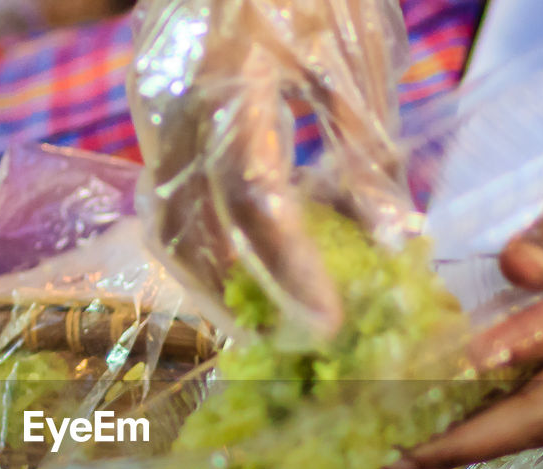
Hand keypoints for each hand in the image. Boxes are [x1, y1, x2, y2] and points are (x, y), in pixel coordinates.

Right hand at [127, 0, 410, 338]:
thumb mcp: (355, 53)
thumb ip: (365, 153)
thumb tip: (392, 244)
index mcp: (235, 75)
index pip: (256, 197)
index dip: (290, 268)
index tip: (328, 322)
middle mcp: (175, 101)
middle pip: (189, 229)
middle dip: (237, 297)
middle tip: (291, 340)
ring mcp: (151, 108)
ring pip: (165, 221)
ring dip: (211, 280)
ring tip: (263, 314)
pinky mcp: (150, 114)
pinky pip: (165, 196)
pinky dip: (199, 242)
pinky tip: (240, 261)